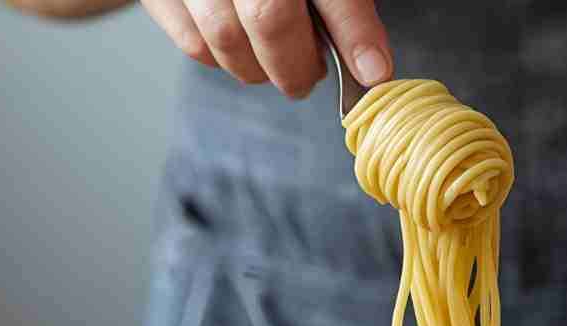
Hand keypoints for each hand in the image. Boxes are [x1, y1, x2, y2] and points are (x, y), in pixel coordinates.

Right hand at [140, 0, 391, 97]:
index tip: (374, 72)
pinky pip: (193, 43)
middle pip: (268, 18)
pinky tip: (239, 46)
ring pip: (225, 40)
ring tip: (275, 60)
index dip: (353, 31)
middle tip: (309, 77)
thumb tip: (371, 66)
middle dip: (297, 66)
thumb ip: (343, 7)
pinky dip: (221, 58)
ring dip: (258, 69)